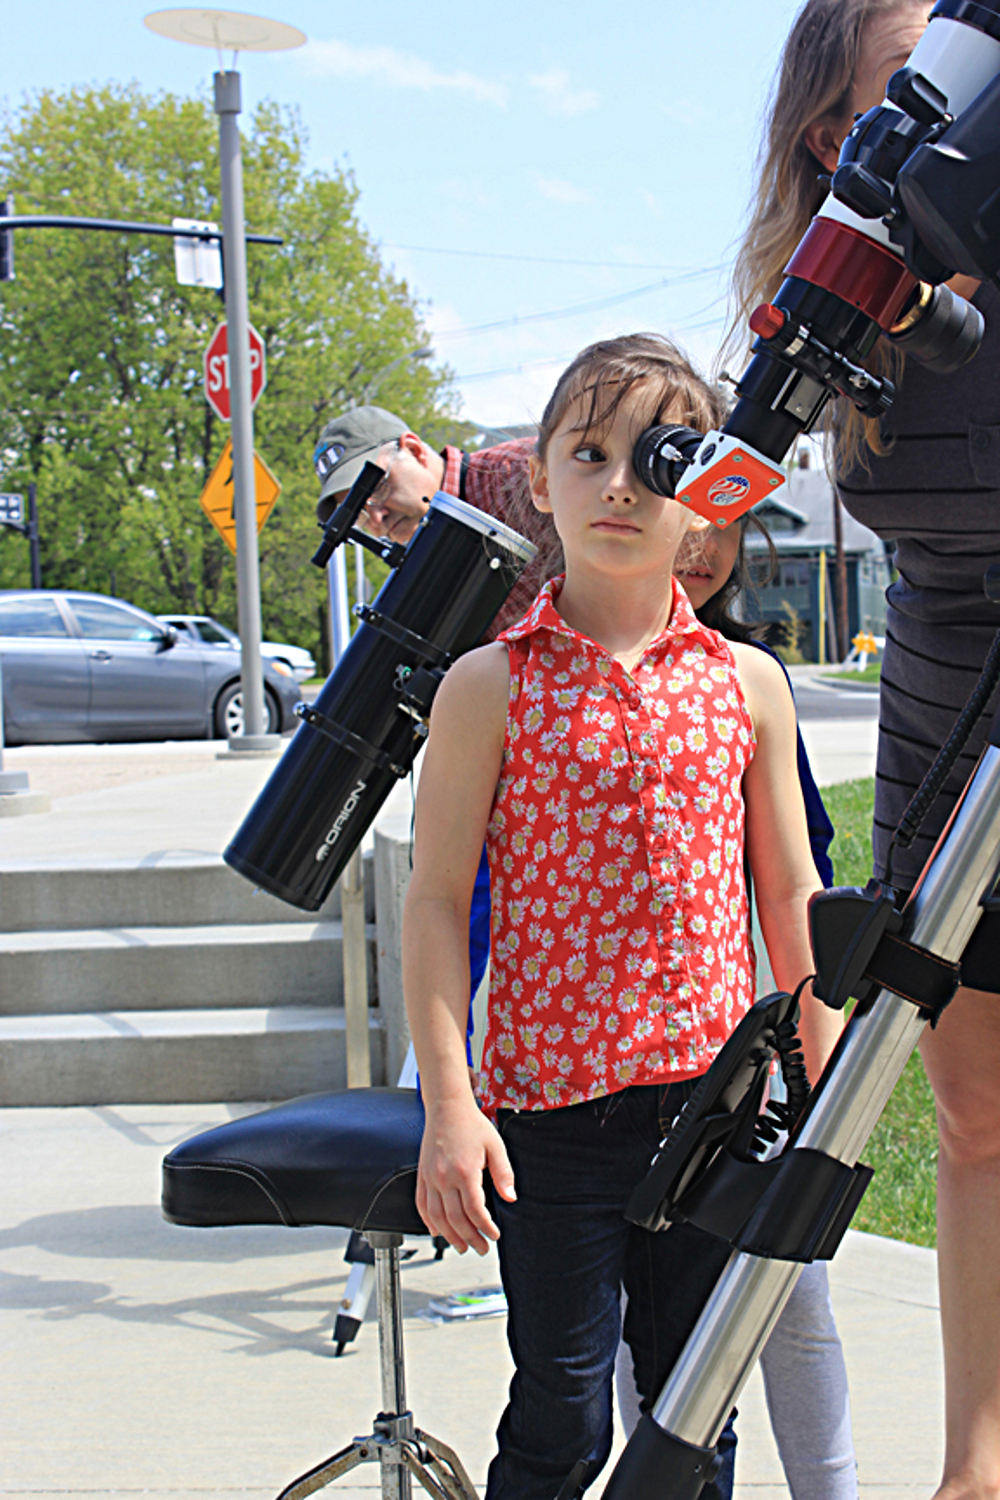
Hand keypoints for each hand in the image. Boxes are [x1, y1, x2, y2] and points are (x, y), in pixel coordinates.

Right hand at [417, 1095, 516, 1254]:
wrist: (447, 1108)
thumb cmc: (472, 1125)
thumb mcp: (495, 1146)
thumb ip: (503, 1174)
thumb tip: (510, 1198)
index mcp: (465, 1171)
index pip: (475, 1210)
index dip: (486, 1227)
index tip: (495, 1235)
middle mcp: (444, 1177)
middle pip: (456, 1219)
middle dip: (470, 1238)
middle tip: (482, 1248)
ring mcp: (430, 1177)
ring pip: (437, 1217)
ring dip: (449, 1236)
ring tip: (462, 1246)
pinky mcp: (422, 1175)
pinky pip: (422, 1204)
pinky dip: (428, 1221)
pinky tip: (437, 1231)